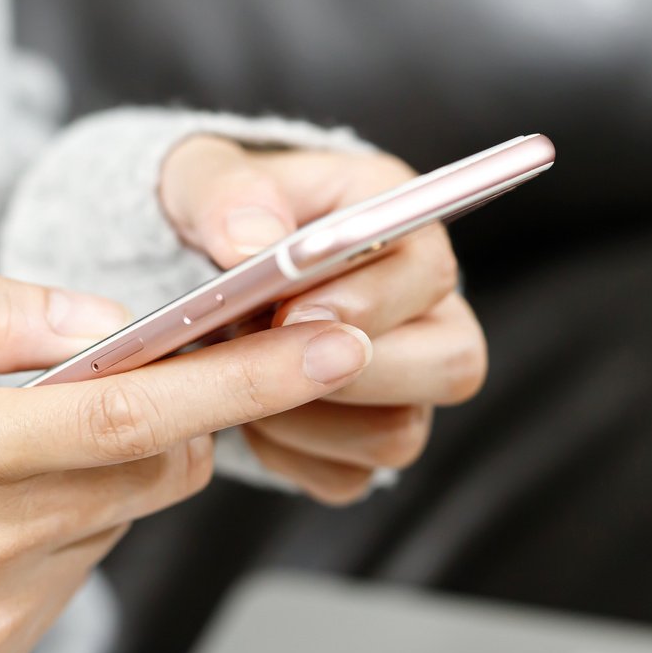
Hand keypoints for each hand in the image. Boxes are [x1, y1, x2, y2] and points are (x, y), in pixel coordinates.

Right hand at [0, 274, 372, 652]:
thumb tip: (109, 319)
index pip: (134, 411)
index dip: (243, 378)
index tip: (334, 343)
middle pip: (156, 466)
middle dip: (189, 409)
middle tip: (153, 367)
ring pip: (125, 512)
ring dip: (117, 464)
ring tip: (21, 441)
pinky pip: (84, 564)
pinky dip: (74, 518)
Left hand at [159, 135, 488, 502]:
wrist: (199, 271)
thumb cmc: (220, 212)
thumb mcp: (206, 176)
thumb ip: (228, 195)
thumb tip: (251, 245)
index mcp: (405, 226)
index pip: (432, 271)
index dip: (371, 301)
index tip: (291, 312)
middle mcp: (428, 309)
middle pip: (452, 365)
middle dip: (351, 372)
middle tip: (262, 355)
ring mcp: (408, 382)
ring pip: (400, 434)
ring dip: (310, 419)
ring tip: (242, 376)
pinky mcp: (369, 438)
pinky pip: (348, 477)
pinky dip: (290, 456)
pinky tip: (247, 413)